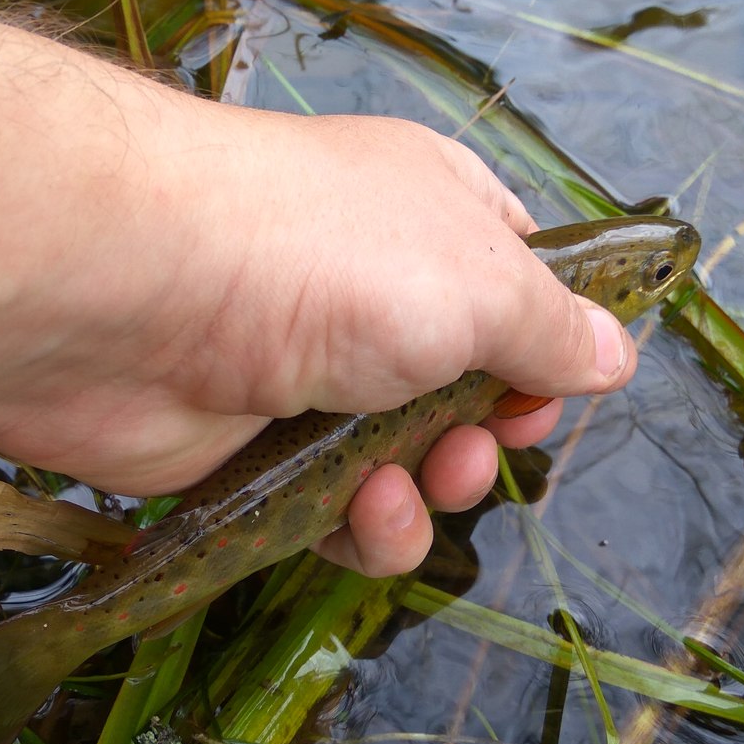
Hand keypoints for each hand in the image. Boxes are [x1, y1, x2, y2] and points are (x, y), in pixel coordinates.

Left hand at [0, 0, 636, 574]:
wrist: (129, 292)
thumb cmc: (326, 260)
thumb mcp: (480, 281)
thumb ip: (551, 329)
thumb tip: (614, 354)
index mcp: (433, 217)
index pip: (517, 283)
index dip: (547, 344)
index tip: (554, 387)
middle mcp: (371, 291)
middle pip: (466, 387)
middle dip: (488, 431)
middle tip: (479, 441)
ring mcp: (305, 371)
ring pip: (404, 461)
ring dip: (428, 490)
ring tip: (411, 483)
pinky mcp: (247, 450)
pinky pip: (331, 509)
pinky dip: (359, 526)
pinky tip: (358, 519)